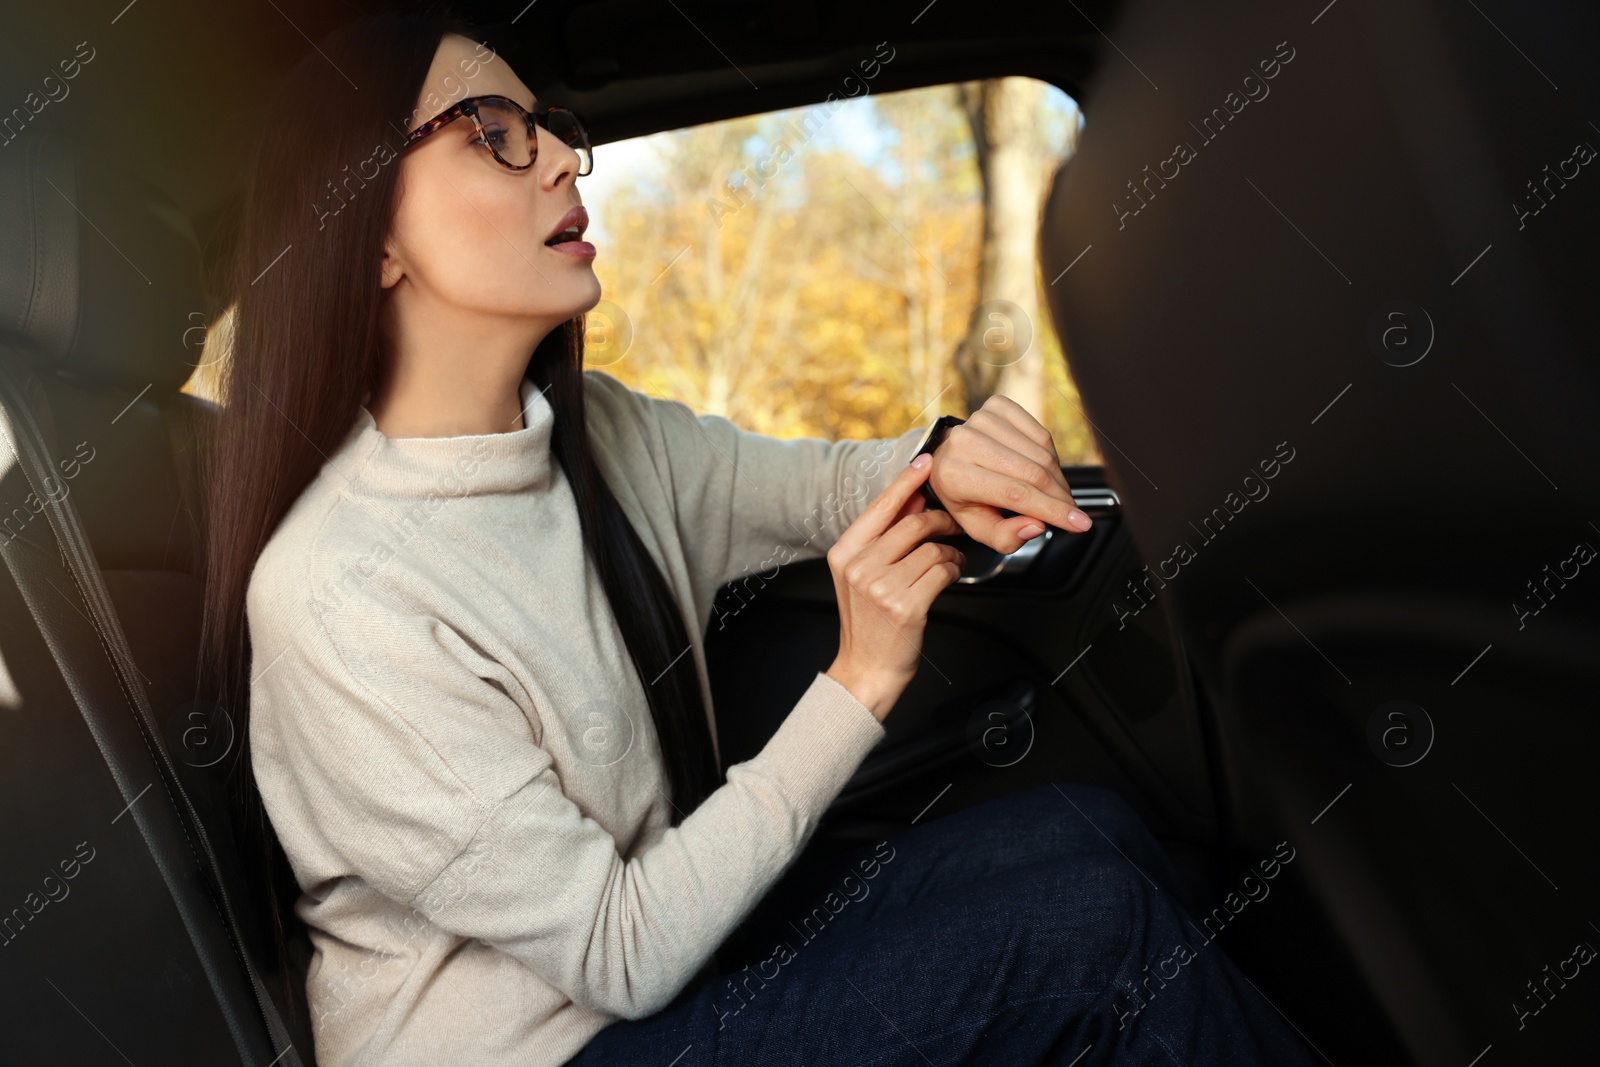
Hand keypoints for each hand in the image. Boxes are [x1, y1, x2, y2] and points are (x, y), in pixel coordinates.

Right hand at [825, 453, 963, 720]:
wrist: (866, 670)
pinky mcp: (906, 605)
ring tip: (950, 563)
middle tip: (955, 525)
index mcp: (844, 553)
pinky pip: (942, 571)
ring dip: (951, 552)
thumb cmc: (869, 623)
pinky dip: (953, 571)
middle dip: (942, 521)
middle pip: (913, 524)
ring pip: (932, 548)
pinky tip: (949, 577)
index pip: (881, 506)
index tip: (927, 461)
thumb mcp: (862, 576)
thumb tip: (912, 498)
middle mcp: (859, 566)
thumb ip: (883, 537)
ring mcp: (881, 587)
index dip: (907, 481)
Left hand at [926, 395, 1092, 553]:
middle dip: (1061, 497)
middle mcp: (965, 441)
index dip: (1053, 510)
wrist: (949, 459)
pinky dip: (1050, 456)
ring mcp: (981, 419)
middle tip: (1072, 512)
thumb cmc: (964, 496)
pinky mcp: (997, 406)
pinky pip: (1041, 434)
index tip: (1081, 523)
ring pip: (1041, 454)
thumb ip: (1005, 536)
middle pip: (1033, 473)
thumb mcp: (978, 527)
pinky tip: (1042, 469)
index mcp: (955, 475)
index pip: (1015, 494)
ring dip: (1057, 479)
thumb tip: (1037, 525)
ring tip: (1052, 493)